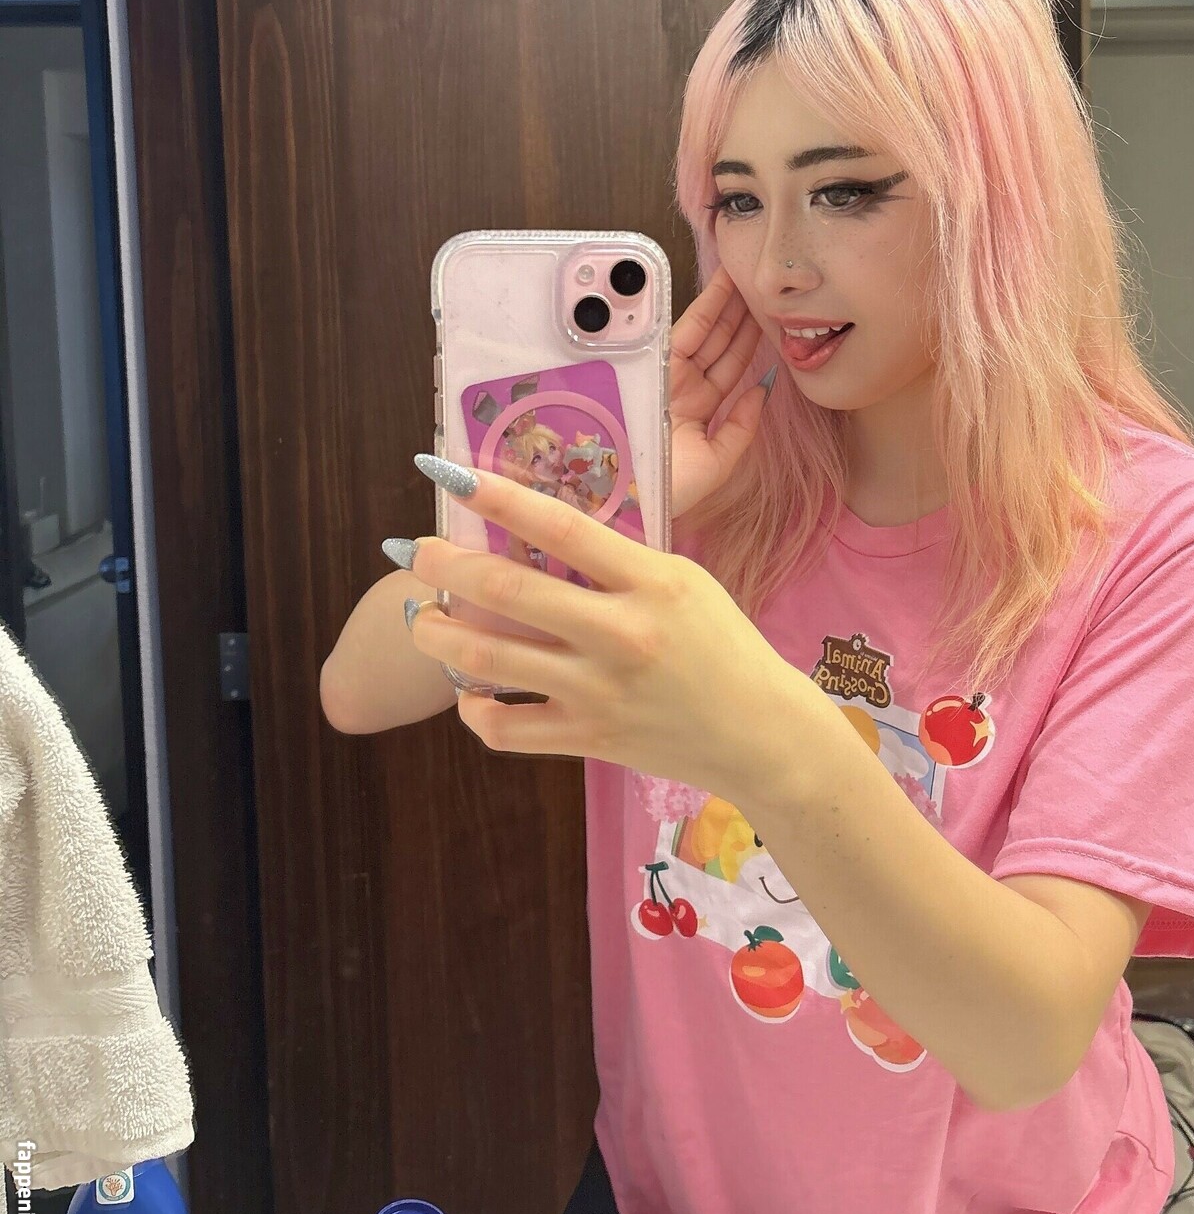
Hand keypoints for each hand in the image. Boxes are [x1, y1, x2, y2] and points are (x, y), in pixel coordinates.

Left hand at [401, 457, 815, 806]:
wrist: (758, 732)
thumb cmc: (721, 645)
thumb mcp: (681, 581)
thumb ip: (615, 561)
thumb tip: (534, 529)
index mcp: (651, 581)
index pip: (562, 525)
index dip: (499, 497)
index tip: (451, 475)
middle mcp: (621, 634)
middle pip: (509, 591)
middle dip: (446, 566)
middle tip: (416, 552)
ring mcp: (599, 691)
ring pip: (488, 660)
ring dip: (437, 634)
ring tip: (422, 618)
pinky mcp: (588, 738)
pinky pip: (505, 729)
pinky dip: (473, 711)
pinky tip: (468, 692)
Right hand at [668, 264, 771, 518]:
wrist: (630, 498)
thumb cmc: (673, 490)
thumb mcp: (718, 462)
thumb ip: (742, 427)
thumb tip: (764, 389)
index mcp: (698, 410)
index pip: (729, 366)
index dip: (748, 339)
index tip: (767, 313)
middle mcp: (683, 388)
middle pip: (718, 343)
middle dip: (738, 312)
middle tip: (758, 282)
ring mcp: (667, 375)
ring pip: (704, 331)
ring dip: (725, 303)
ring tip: (745, 275)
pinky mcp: (653, 366)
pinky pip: (683, 332)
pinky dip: (703, 308)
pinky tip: (721, 287)